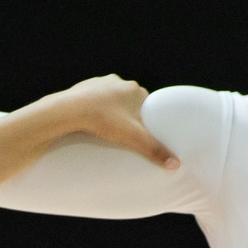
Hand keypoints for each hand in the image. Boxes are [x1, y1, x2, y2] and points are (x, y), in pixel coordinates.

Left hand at [38, 75, 177, 167]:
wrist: (71, 110)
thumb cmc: (104, 121)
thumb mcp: (133, 138)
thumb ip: (154, 150)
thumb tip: (176, 165)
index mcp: (135, 90)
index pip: (147, 105)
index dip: (144, 119)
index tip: (139, 131)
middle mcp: (120, 82)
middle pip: (129, 101)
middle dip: (128, 115)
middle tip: (123, 132)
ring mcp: (101, 82)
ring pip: (111, 98)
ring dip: (111, 110)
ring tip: (107, 127)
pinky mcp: (84, 86)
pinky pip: (93, 97)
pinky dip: (94, 107)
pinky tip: (91, 119)